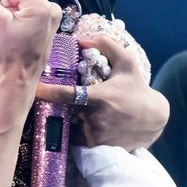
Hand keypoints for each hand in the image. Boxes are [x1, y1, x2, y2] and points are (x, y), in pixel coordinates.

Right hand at [0, 0, 61, 77]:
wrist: (18, 77)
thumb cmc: (9, 52)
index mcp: (41, 7)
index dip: (3, 9)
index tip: (8, 27)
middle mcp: (52, 11)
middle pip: (18, 1)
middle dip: (11, 15)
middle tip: (12, 34)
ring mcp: (53, 21)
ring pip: (23, 10)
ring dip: (16, 21)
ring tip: (17, 38)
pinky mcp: (50, 29)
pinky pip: (29, 19)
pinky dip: (24, 28)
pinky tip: (23, 40)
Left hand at [35, 33, 169, 150]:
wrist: (153, 118)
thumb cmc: (136, 88)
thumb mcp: (127, 62)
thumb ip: (105, 45)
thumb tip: (81, 38)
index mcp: (100, 97)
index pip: (67, 94)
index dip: (48, 92)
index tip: (34, 89)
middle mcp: (96, 119)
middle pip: (65, 109)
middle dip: (61, 104)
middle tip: (62, 98)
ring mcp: (96, 136)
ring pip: (70, 124)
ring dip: (70, 118)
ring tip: (79, 110)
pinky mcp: (98, 148)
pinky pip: (77, 138)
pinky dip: (76, 130)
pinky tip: (84, 123)